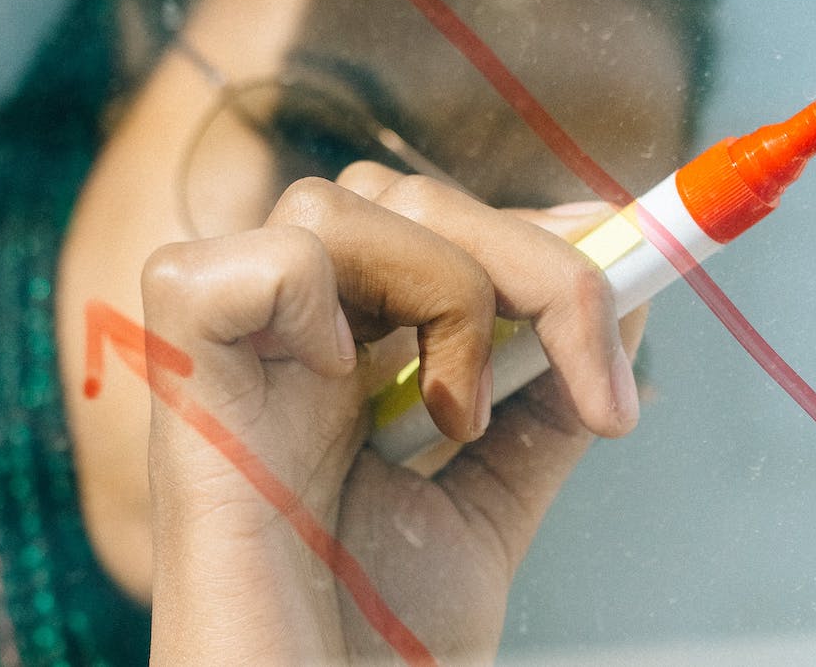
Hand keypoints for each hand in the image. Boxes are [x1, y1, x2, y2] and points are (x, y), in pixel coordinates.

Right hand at [139, 164, 645, 664]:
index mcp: (344, 355)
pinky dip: (318, 297)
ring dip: (445, 293)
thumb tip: (628, 299)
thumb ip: (546, 405)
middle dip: (529, 264)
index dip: (529, 227)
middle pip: (398, 193)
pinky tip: (341, 385)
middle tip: (589, 387)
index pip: (430, 220)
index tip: (633, 258)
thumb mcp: (489, 504)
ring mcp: (229, 347)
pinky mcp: (182, 370)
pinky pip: (262, 260)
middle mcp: (283, 335)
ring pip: (339, 203)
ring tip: (454, 420)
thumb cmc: (375, 643)